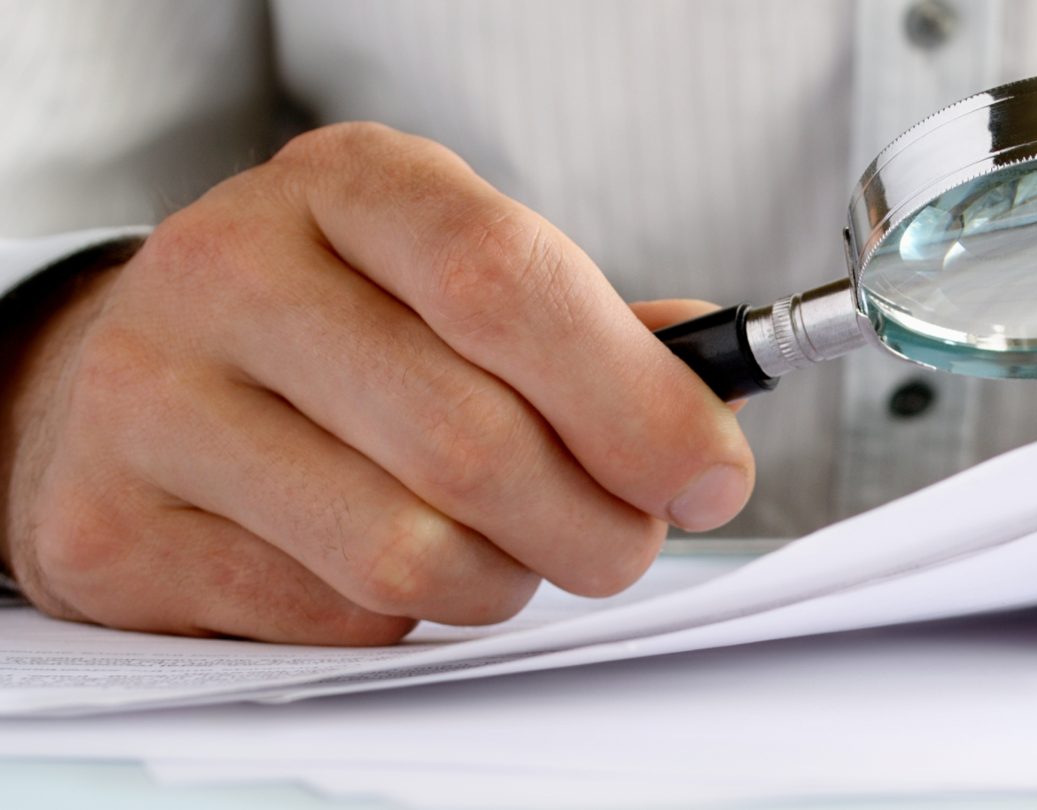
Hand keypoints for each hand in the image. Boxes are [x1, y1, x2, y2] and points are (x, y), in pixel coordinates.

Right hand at [0, 123, 754, 644]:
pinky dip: (407, 619)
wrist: (129, 379)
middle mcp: (233, 271)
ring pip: (406, 551)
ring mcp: (156, 399)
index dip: (635, 397)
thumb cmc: (339, 330)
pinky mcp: (117, 529)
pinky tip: (394, 564)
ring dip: (507, 580)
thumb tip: (713, 394)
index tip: (712, 471)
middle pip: (471, 440)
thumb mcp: (454, 277)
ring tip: (514, 552)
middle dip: (596, 523)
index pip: (506, 282)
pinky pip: (334, 618)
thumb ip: (589, 332)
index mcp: (349, 185)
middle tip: (627, 540)